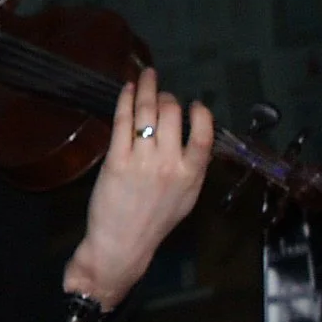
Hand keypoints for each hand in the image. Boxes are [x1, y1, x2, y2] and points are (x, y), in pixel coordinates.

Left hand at [64, 68, 213, 311]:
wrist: (122, 244)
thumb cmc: (154, 222)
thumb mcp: (186, 198)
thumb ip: (193, 168)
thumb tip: (193, 139)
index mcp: (192, 174)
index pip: (205, 133)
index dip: (200, 113)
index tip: (194, 104)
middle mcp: (170, 164)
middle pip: (172, 114)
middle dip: (167, 97)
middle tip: (161, 93)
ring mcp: (142, 161)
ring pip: (148, 112)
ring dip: (147, 88)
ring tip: (146, 77)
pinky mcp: (117, 160)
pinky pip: (123, 121)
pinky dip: (126, 99)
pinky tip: (128, 88)